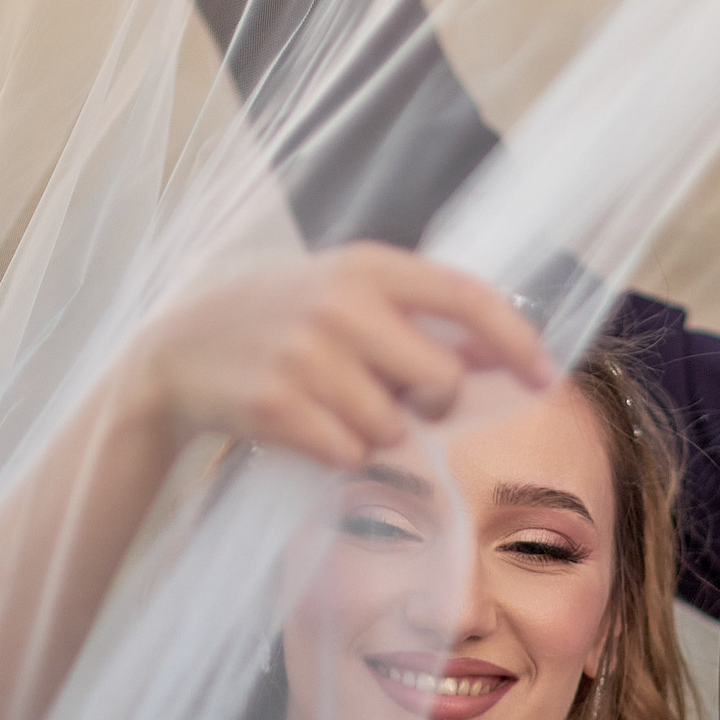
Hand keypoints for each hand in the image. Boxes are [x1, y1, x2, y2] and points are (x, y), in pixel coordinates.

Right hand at [121, 244, 552, 467]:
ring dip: (377, 430)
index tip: (543, 376)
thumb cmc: (284, 318)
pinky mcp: (275, 407)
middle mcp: (340, 305)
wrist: (176, 349)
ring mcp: (304, 357)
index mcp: (367, 265)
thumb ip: (424, 317)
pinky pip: (349, 454)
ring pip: (394, 428)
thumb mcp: (349, 291)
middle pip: (441, 381)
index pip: (466, 296)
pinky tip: (307, 423)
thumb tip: (510, 356)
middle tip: (399, 396)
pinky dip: (339, 451)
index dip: (515, 339)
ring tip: (333, 402)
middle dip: (434, 404)